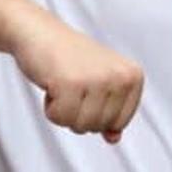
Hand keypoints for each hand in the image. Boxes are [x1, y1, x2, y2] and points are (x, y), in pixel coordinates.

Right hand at [6, 6, 142, 142]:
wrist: (39, 32)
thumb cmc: (68, 58)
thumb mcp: (99, 83)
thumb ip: (110, 112)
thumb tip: (114, 139)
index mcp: (132, 76)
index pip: (119, 122)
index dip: (96, 113)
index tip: (87, 89)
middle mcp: (119, 77)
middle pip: (99, 126)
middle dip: (77, 113)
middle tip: (70, 84)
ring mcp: (96, 80)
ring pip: (80, 126)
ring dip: (63, 111)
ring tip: (61, 84)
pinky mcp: (70, 84)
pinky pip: (60, 118)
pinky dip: (50, 109)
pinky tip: (51, 85)